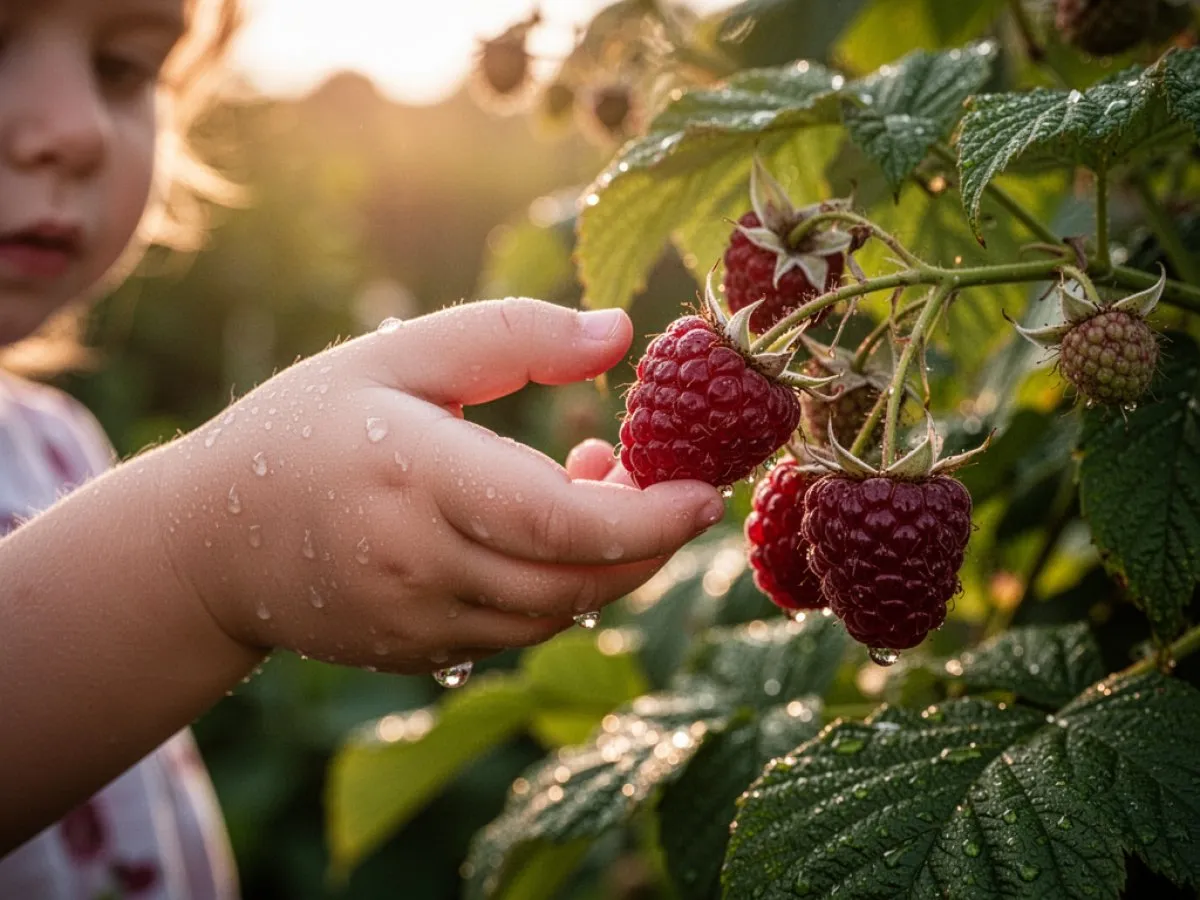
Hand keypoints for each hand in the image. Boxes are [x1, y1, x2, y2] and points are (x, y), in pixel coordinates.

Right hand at [166, 299, 723, 674]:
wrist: (211, 542)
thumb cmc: (306, 429)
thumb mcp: (399, 356)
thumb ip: (512, 334)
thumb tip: (619, 331)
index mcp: (410, 475)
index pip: (552, 519)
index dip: (643, 517)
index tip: (702, 492)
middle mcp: (414, 562)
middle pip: (573, 580)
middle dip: (647, 543)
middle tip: (672, 485)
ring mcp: (414, 621)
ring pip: (555, 614)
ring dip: (609, 563)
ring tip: (599, 486)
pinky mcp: (416, 653)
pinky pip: (519, 634)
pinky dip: (561, 589)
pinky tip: (548, 532)